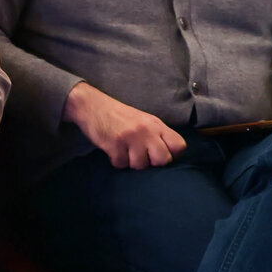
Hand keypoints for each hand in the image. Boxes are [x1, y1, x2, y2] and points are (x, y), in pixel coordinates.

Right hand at [63, 82, 186, 168]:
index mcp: (155, 124)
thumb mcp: (143, 120)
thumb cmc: (119, 116)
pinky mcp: (114, 145)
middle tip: (141, 156)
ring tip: (124, 151)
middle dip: (152, 162)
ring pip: (141, 165)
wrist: (92, 105)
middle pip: (163, 160)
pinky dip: (116, 160)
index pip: (179, 146)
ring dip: (131, 162)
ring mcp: (130, 137)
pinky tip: (113, 150)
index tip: (160, 153)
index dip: (172, 154)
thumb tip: (170, 155)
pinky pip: (121, 164)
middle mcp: (146, 130)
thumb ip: (157, 135)